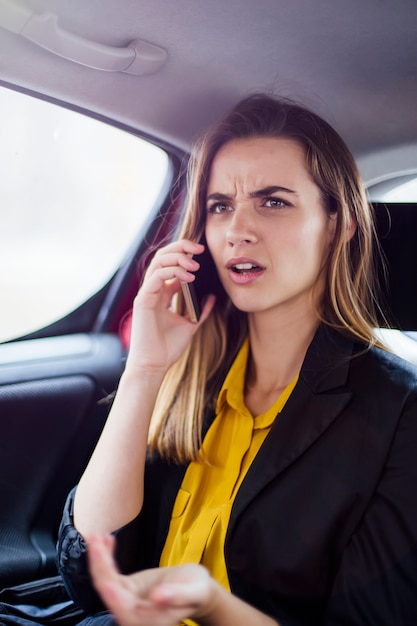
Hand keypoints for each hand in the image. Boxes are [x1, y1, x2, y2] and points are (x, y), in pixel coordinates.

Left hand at [88, 533, 212, 625]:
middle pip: (110, 592)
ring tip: (97, 536)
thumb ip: (178, 596)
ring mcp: (127, 602)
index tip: (107, 583)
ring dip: (99, 559)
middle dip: (100, 567)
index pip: (126, 610)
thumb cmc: (197, 591)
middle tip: (96, 542)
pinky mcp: (125, 590)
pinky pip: (111, 575)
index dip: (115, 597)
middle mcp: (133, 615)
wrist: (194, 588)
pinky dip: (106, 557)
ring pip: (106, 582)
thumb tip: (158, 597)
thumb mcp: (195, 591)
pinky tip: (105, 540)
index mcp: (149, 621)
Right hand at [126, 239, 214, 375]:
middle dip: (180, 247)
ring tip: (194, 263)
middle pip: (162, 257)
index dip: (184, 254)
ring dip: (177, 257)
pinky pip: (157, 276)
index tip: (202, 253)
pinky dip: (173, 271)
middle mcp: (152, 290)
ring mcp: (146, 294)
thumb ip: (199, 311)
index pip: (169, 264)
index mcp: (161, 294)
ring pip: (157, 262)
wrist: (154, 365)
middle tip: (199, 248)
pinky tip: (188, 276)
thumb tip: (211, 297)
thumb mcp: (190, 325)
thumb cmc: (167, 348)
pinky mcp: (143, 300)